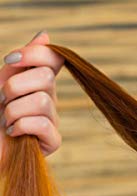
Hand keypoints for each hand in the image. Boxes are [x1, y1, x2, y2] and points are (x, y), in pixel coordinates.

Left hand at [0, 30, 63, 158]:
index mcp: (38, 83)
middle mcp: (49, 100)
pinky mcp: (52, 141)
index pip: (53, 58)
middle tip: (2, 100)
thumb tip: (46, 35)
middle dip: (15, 86)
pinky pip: (43, 124)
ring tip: (5, 120)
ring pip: (42, 101)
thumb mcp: (1, 81)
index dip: (34, 54)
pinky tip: (12, 132)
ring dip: (14, 110)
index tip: (9, 61)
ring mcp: (53, 121)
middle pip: (46, 78)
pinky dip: (21, 126)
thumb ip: (23, 60)